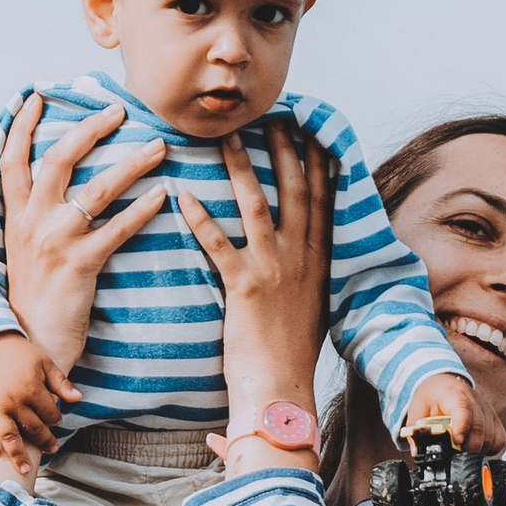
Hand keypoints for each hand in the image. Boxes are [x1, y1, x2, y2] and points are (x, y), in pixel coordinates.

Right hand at [0, 88, 169, 369]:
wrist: (29, 345)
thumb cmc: (32, 301)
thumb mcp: (22, 253)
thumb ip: (33, 220)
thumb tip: (52, 194)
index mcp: (16, 217)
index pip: (12, 159)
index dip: (23, 125)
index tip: (36, 97)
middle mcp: (32, 222)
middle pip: (57, 160)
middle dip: (88, 130)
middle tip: (119, 112)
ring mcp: (55, 241)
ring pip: (95, 188)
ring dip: (130, 163)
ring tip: (158, 147)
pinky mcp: (80, 265)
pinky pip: (117, 228)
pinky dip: (142, 209)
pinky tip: (163, 196)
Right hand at [0, 329, 70, 479]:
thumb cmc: (18, 353)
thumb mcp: (44, 362)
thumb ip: (61, 382)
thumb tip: (78, 399)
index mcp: (32, 389)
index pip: (50, 414)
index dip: (55, 418)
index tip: (55, 420)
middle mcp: (13, 401)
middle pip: (33, 429)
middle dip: (45, 441)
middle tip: (52, 448)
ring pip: (8, 437)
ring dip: (18, 455)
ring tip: (24, 469)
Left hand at [176, 120, 335, 462]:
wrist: (283, 390)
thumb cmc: (290, 356)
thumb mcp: (310, 307)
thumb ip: (306, 274)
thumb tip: (302, 255)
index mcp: (318, 262)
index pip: (321, 201)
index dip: (315, 163)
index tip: (310, 131)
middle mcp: (302, 261)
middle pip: (295, 193)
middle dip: (285, 151)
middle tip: (272, 115)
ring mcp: (275, 272)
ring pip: (259, 208)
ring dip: (242, 171)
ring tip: (227, 139)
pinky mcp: (246, 289)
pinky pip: (220, 246)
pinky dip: (202, 220)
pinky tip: (184, 197)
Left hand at [402, 369, 498, 452]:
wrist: (443, 382)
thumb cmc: (431, 396)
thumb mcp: (417, 410)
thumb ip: (415, 432)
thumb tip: (418, 452)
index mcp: (453, 395)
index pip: (464, 410)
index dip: (462, 427)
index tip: (457, 442)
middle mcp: (475, 400)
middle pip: (480, 428)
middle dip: (468, 449)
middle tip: (454, 456)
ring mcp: (487, 409)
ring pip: (492, 437)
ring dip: (478, 451)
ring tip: (463, 452)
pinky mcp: (494, 418)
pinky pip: (499, 439)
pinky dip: (490, 449)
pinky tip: (476, 449)